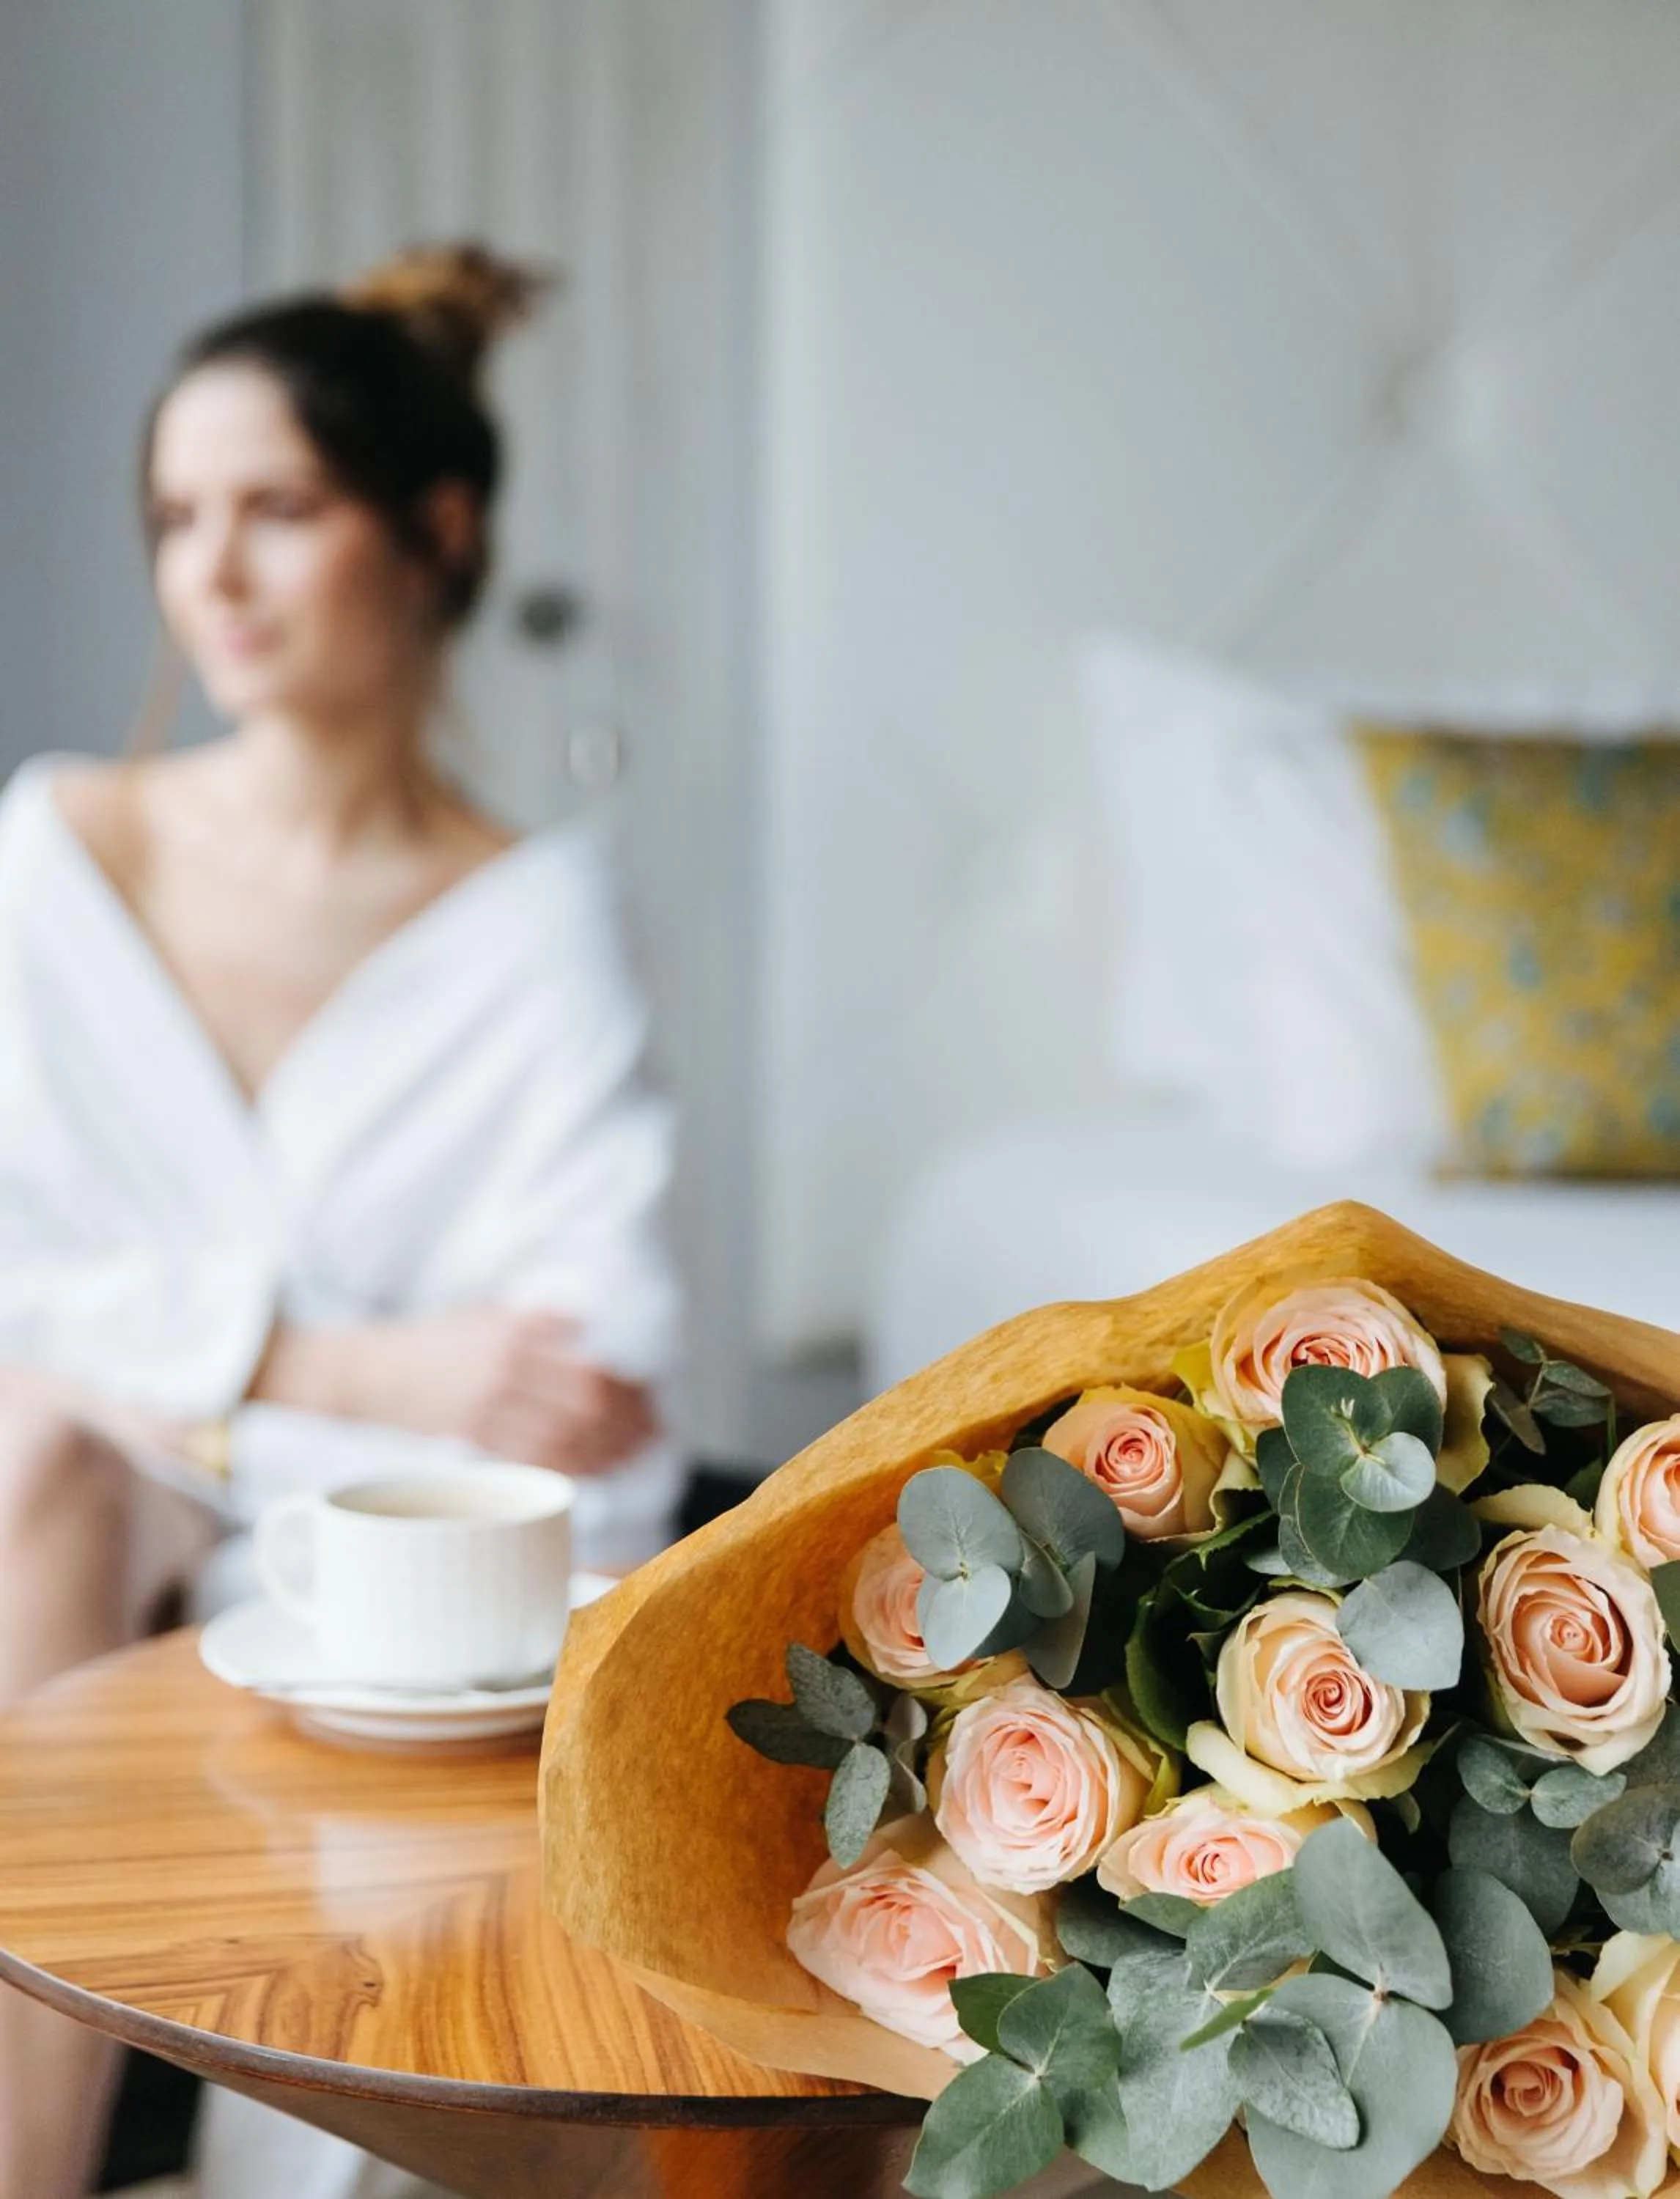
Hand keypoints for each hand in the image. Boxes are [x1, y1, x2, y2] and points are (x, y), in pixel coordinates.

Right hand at [254, 1310, 659, 1477]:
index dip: (629, 1385)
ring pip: (565, 1436)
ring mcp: (487, 1403)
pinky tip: (592, 1467)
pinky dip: (568, 1464)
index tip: (651, 1396)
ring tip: (632, 1453)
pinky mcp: (472, 1434)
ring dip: (606, 1449)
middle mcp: (505, 1364)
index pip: (591, 1363)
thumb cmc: (435, 1340)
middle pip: (587, 1402)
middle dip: (627, 1422)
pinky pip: (531, 1457)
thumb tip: (593, 1331)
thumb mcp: (488, 1314)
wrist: (371, 1370)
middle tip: (653, 1431)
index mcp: (516, 1328)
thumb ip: (539, 1322)